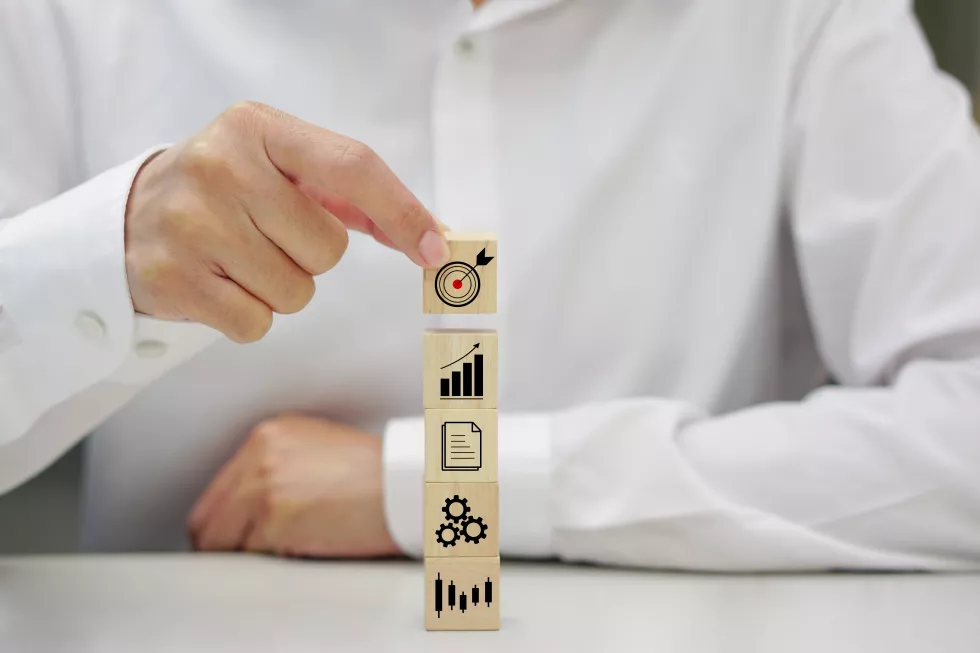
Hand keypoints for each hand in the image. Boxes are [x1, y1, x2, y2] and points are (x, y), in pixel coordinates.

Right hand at [125, 101, 449, 342]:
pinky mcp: (171, 277)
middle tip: (267, 237)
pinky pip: (256, 323)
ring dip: (279, 288)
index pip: (352, 166)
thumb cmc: (229, 193)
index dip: (401, 211)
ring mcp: (189, 222)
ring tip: (239, 259)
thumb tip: (431, 235)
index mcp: (257, 128)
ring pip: (295, 292)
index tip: (434, 250)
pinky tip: (218, 284)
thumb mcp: (280, 168)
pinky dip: (249, 315)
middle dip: (310, 256)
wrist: (132, 219)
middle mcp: (220, 166)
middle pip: (327, 249)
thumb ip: (352, 195)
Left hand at [187, 414, 400, 557]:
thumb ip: (276, 467)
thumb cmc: (375, 474)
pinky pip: (249, 556)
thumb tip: (246, 506)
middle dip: (223, 542)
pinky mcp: (274, 517)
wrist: (403, 486)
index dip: (223, 521)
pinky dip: (268, 561)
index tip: (233, 536)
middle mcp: (260, 454)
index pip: (216, 489)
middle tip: (248, 554)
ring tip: (284, 547)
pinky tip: (298, 549)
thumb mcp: (316, 449)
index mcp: (269, 434)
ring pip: (221, 541)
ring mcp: (264, 485)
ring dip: (246, 553)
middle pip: (207, 517)